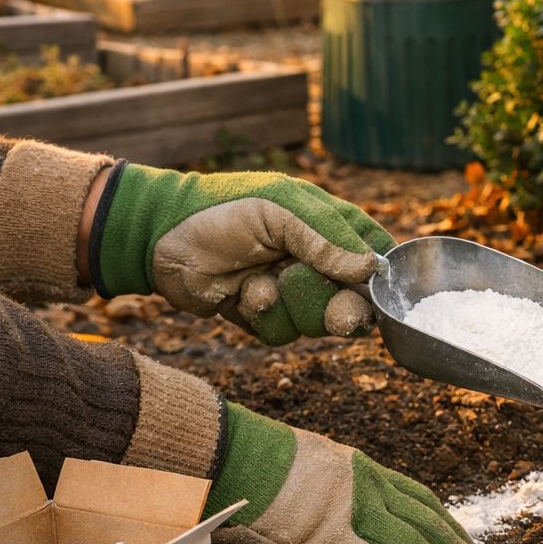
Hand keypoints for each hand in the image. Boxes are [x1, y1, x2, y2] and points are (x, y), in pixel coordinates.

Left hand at [91, 165, 393, 344]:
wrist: (160, 237)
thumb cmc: (222, 210)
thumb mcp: (279, 212)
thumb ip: (327, 240)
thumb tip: (373, 269)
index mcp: (330, 226)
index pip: (378, 255)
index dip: (383, 279)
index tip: (375, 292)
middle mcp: (317, 261)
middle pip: (356, 302)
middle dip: (340, 308)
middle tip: (338, 313)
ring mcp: (291, 290)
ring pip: (317, 323)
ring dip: (287, 306)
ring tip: (257, 279)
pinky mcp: (264, 315)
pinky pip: (282, 334)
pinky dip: (260, 315)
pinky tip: (240, 293)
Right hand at [205, 404, 499, 543]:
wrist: (215, 451)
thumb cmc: (243, 465)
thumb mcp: (299, 474)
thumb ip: (325, 503)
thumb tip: (337, 539)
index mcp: (356, 470)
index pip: (415, 501)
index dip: (445, 528)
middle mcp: (363, 485)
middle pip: (423, 525)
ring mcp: (348, 509)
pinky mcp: (326, 535)